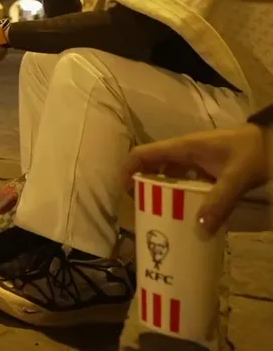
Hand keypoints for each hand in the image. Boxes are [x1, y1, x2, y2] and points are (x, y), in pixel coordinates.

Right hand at [123, 124, 269, 236]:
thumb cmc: (252, 152)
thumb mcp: (237, 178)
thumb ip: (219, 202)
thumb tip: (200, 229)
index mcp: (182, 148)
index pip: (142, 154)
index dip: (127, 170)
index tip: (125, 193)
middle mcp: (183, 151)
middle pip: (151, 165)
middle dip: (143, 186)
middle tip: (144, 209)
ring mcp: (194, 158)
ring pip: (168, 173)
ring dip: (162, 191)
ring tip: (162, 213)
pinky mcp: (205, 166)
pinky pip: (184, 179)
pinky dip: (180, 193)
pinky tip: (188, 210)